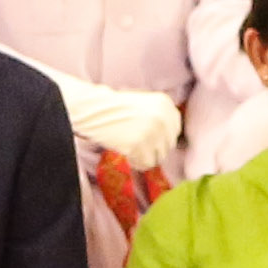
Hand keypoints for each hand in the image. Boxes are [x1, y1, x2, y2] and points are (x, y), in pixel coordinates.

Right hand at [65, 82, 179, 169]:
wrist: (92, 109)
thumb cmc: (115, 108)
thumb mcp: (144, 105)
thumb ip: (161, 118)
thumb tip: (170, 143)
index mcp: (165, 103)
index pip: (175, 130)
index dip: (161, 138)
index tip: (148, 139)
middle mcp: (163, 116)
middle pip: (168, 146)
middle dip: (152, 149)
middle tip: (136, 144)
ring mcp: (152, 131)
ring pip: (159, 157)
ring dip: (144, 156)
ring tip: (130, 147)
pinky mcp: (139, 144)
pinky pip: (145, 163)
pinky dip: (136, 162)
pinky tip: (126, 152)